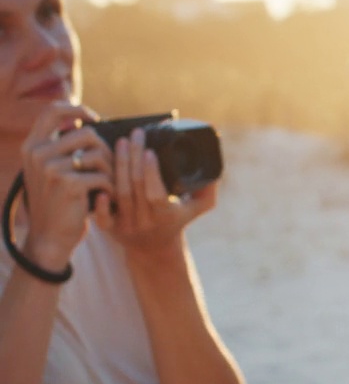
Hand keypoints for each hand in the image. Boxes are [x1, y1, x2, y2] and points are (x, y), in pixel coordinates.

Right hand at [19, 103, 112, 269]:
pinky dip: (110, 188)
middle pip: (88, 133)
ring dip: (110, 171)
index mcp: (32, 145)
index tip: (94, 118)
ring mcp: (51, 168)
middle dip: (105, 151)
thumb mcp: (50, 170)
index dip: (77, 108)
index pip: (53, 110)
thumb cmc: (58, 202)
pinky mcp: (68, 183)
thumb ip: (61, 147)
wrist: (49, 238)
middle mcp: (38, 153)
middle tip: (108, 170)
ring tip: (107, 185)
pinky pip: (103, 176)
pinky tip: (107, 198)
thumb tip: (87, 122)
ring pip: (98, 154)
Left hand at [95, 127, 217, 254]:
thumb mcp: (196, 207)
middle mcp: (146, 222)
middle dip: (133, 157)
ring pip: (119, 192)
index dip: (151, 172)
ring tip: (120, 142)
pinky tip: (100, 176)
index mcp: (167, 216)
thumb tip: (214, 166)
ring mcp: (126, 226)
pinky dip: (99, 200)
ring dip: (118, 165)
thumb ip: (207, 188)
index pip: (156, 194)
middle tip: (135, 134)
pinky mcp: (110, 229)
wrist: (155, 249)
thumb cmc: (176, 220)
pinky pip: (101, 216)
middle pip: (135, 187)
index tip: (150, 150)